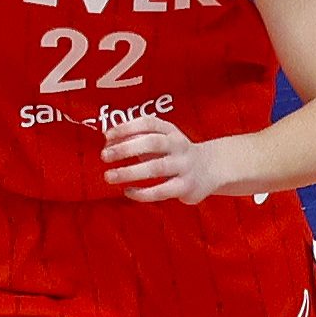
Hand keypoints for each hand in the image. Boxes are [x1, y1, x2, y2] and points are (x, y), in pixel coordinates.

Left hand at [100, 115, 222, 203]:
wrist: (211, 168)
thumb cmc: (174, 153)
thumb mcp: (161, 140)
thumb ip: (137, 140)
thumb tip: (108, 143)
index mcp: (170, 130)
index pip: (148, 123)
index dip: (127, 127)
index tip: (107, 135)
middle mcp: (179, 145)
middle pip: (152, 143)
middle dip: (126, 148)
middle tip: (104, 156)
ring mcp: (184, 166)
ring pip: (156, 168)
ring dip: (130, 172)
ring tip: (109, 176)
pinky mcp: (186, 186)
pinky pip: (162, 190)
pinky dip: (142, 193)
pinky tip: (127, 191)